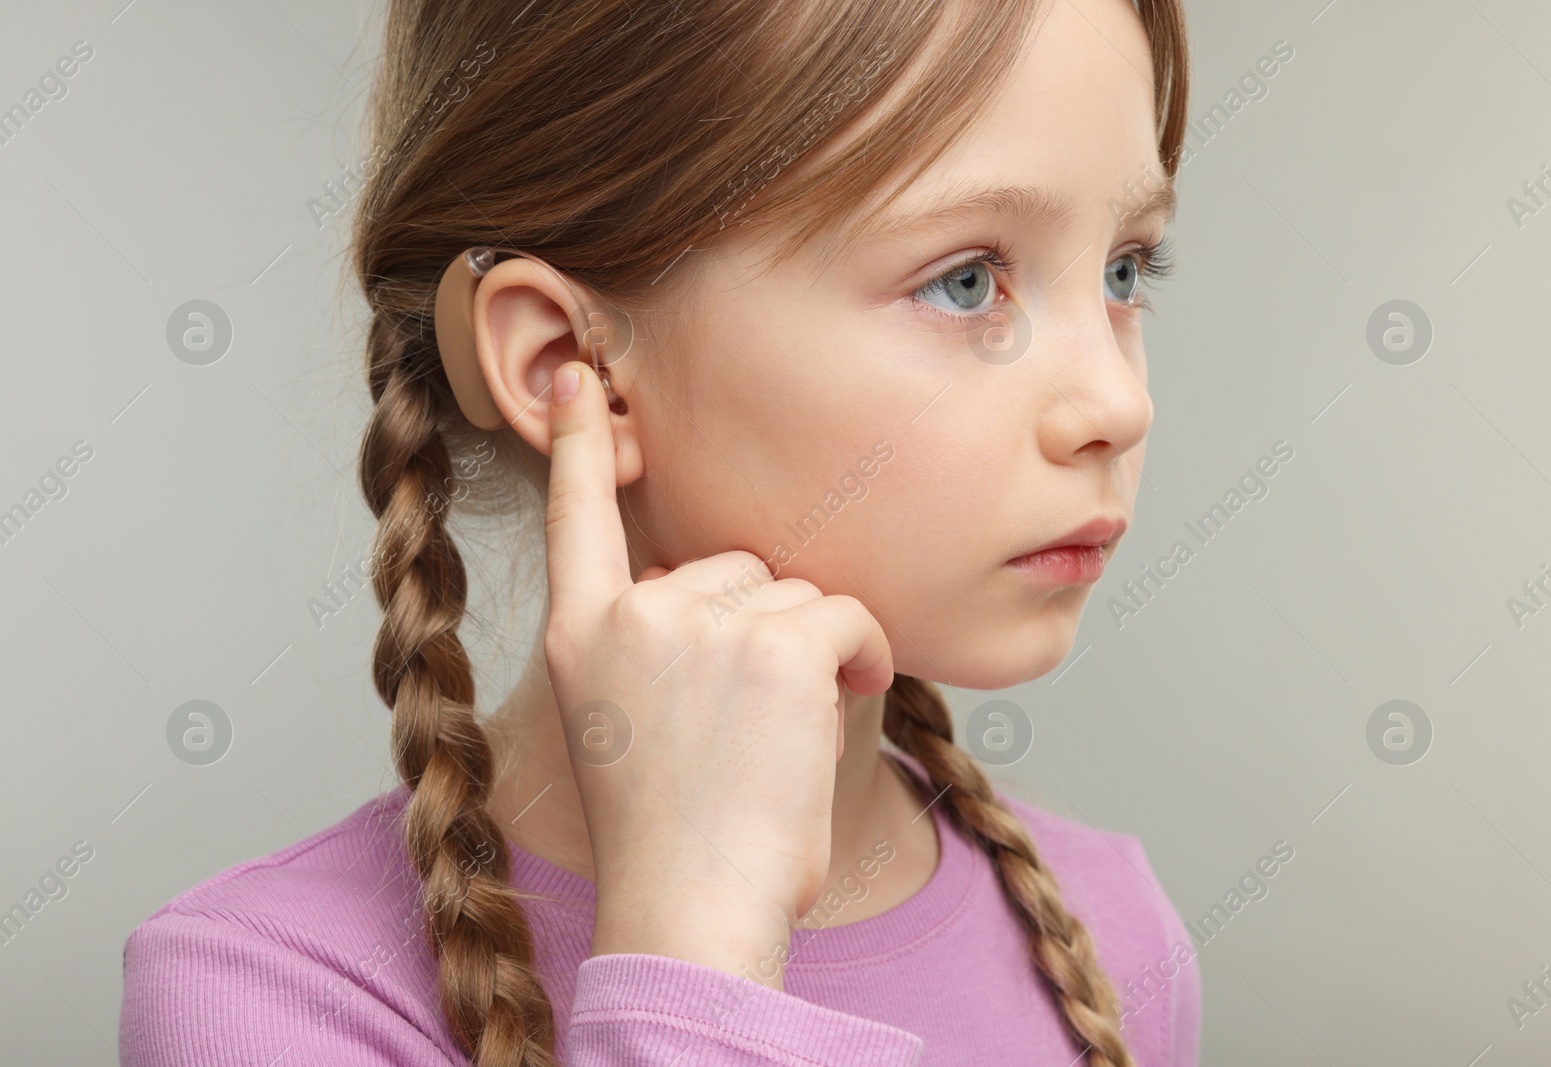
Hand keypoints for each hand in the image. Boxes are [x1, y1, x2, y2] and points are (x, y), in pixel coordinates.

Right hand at [540, 361, 893, 988]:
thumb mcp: (629, 722)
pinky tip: (840, 702)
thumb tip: (734, 589)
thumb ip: (658, 643)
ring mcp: (698, 621)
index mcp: (582, 634)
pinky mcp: (773, 642)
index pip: (577, 516)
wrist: (692, 905)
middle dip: (761, 629)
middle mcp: (631, 613)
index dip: (585, 445)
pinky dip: (861, 654)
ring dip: (810, 650)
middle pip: (733, 567)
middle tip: (752, 720)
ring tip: (782, 733)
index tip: (582, 377)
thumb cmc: (676, 835)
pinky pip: (843, 612)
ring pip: (792, 592)